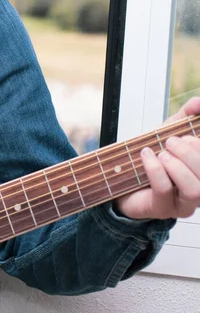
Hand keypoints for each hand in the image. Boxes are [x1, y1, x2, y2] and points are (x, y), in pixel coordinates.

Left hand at [116, 96, 199, 219]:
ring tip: (161, 153)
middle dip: (190, 153)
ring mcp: (184, 204)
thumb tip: (199, 103)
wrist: (121, 179)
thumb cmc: (152, 158)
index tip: (186, 134)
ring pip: (194, 189)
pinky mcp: (163, 209)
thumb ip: (186, 116)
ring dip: (177, 166)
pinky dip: (156, 169)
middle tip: (170, 141)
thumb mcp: (170, 132)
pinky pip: (164, 189)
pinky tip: (147, 156)